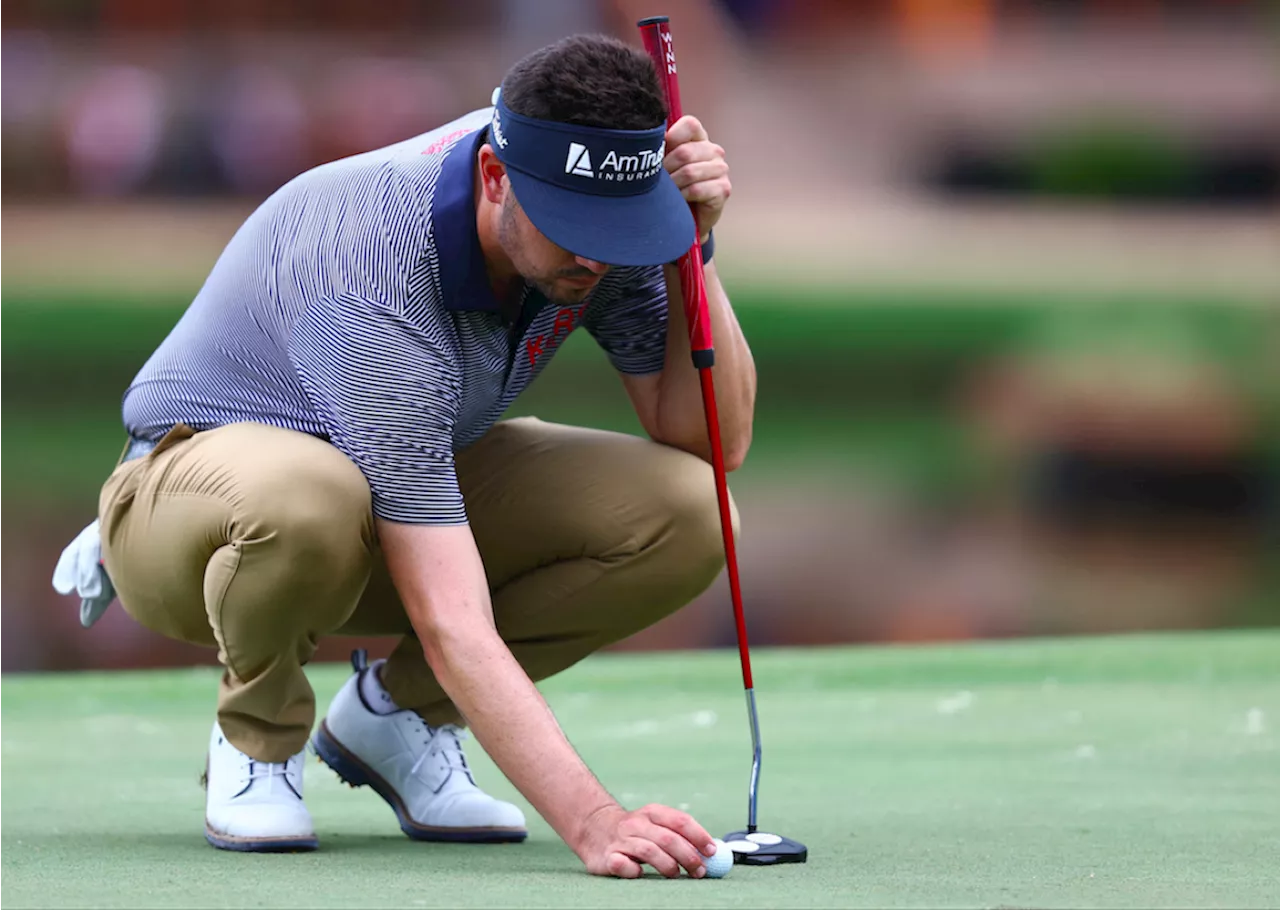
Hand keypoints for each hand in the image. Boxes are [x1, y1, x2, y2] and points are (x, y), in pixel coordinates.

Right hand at [577, 803, 718, 878]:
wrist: (593, 827)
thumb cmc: (635, 831)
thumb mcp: (655, 823)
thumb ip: (679, 834)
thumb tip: (712, 851)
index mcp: (652, 812)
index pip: (680, 821)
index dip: (699, 836)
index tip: (711, 851)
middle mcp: (636, 823)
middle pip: (668, 838)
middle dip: (688, 856)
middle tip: (700, 871)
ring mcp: (620, 840)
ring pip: (649, 851)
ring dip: (668, 866)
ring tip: (676, 874)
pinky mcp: (607, 856)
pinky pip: (623, 865)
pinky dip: (634, 871)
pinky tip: (640, 873)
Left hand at [663, 115, 729, 242]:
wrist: (686, 217)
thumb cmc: (672, 187)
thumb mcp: (663, 164)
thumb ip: (659, 148)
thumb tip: (645, 139)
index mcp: (699, 138)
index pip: (690, 125)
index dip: (672, 137)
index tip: (660, 153)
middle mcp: (714, 150)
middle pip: (684, 152)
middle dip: (666, 169)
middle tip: (657, 181)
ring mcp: (721, 169)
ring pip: (689, 172)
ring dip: (673, 186)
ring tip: (667, 193)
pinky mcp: (723, 189)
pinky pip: (697, 190)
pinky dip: (683, 197)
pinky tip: (679, 201)